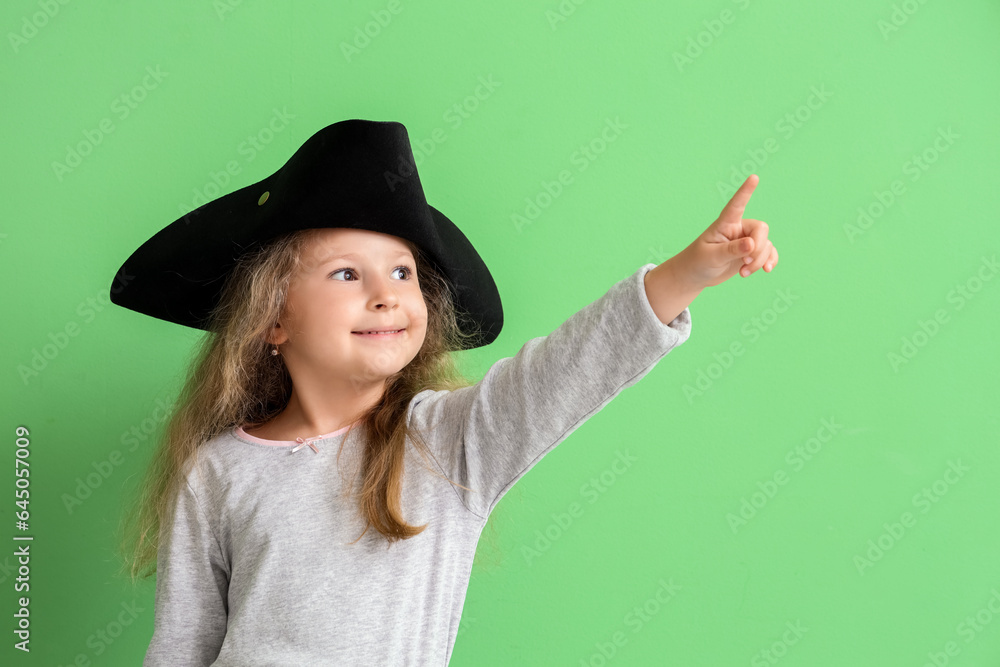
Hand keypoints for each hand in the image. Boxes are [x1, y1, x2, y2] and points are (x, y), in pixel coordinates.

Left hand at [671, 174, 778, 288]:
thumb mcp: (712, 256)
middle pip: (761, 229)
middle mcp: (738, 228)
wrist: (696, 275)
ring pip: (766, 244)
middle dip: (758, 249)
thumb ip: (731, 250)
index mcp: (724, 224)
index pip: (736, 205)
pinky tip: (766, 269)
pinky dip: (769, 261)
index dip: (745, 192)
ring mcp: (746, 240)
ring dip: (759, 261)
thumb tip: (752, 244)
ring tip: (744, 272)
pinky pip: (769, 253)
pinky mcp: (751, 253)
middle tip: (745, 262)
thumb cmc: (698, 262)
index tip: (753, 177)